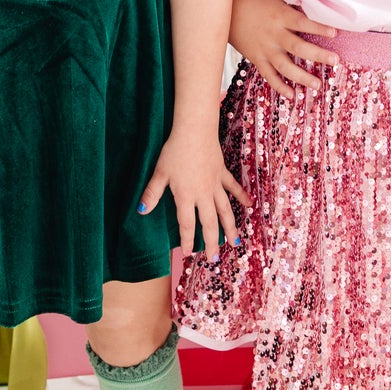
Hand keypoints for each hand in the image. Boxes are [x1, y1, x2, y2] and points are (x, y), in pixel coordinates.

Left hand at [139, 128, 248, 251]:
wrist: (195, 130)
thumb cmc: (174, 151)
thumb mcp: (160, 173)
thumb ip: (152, 194)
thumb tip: (141, 211)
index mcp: (186, 196)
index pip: (187, 224)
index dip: (187, 239)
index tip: (188, 253)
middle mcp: (203, 194)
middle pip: (209, 223)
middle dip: (212, 242)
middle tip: (214, 259)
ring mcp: (215, 184)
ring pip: (225, 210)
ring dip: (230, 227)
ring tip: (235, 243)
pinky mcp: (222, 173)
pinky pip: (233, 187)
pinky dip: (241, 196)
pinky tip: (250, 205)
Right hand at [230, 0, 335, 98]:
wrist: (225, 10)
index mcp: (279, 15)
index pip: (302, 22)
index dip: (318, 27)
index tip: (335, 32)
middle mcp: (273, 34)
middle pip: (297, 47)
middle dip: (317, 55)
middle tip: (335, 60)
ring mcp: (264, 48)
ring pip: (284, 66)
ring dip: (301, 77)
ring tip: (318, 85)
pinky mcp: (257, 58)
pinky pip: (268, 75)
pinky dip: (279, 86)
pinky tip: (292, 96)